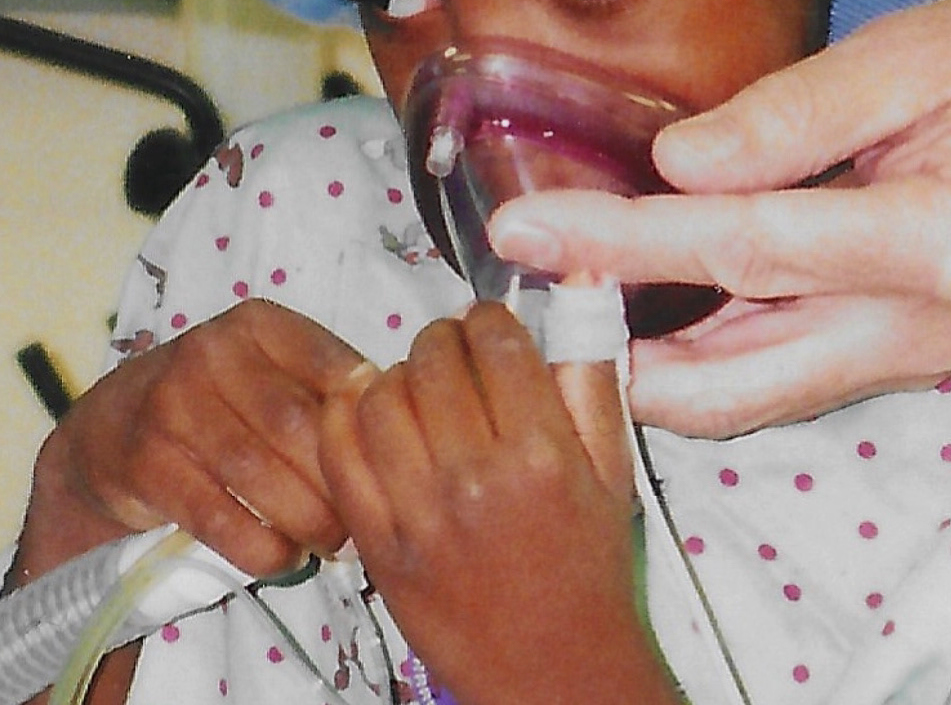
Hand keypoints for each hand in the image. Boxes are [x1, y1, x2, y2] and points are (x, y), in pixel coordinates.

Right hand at [6, 299, 373, 591]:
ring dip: (306, 524)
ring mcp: (173, 405)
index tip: (382, 468)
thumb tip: (403, 429)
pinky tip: (279, 556)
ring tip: (325, 544)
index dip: (369, 430)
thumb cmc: (216, 406)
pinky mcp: (148, 463)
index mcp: (257, 324)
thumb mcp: (266, 374)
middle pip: (302, 430)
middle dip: (338, 488)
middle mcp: (212, 352)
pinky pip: (223, 519)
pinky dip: (263, 549)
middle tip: (358, 524)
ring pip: (264, 477)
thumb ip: (325, 390)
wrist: (110, 433)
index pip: (336, 373)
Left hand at [320, 304, 675, 704]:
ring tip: (412, 386)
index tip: (487, 327)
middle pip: (431, 359)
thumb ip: (592, 376)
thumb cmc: (590, 571)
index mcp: (542, 455)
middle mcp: (476, 478)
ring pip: (378, 397)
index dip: (486, 318)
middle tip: (449, 352)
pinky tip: (366, 413)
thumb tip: (583, 283)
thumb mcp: (612, 472)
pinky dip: (343, 418)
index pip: (494, 342)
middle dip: (440, 339)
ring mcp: (419, 513)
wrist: (556, 673)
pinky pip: (338, 453)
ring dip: (392, 375)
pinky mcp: (378, 543)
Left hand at [488, 0, 950, 436]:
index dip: (621, 241)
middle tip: (536, 294)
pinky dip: (695, 354)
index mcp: (932, 244)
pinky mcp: (888, 358)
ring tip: (571, 293)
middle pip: (729, 384)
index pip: (740, 249)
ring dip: (646, 363)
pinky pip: (772, 377)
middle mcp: (915, 331)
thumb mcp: (919, 64)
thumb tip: (680, 163)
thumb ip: (802, 115)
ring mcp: (902, 359)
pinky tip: (643, 302)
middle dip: (614, 357)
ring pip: (743, 396)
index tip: (524, 232)